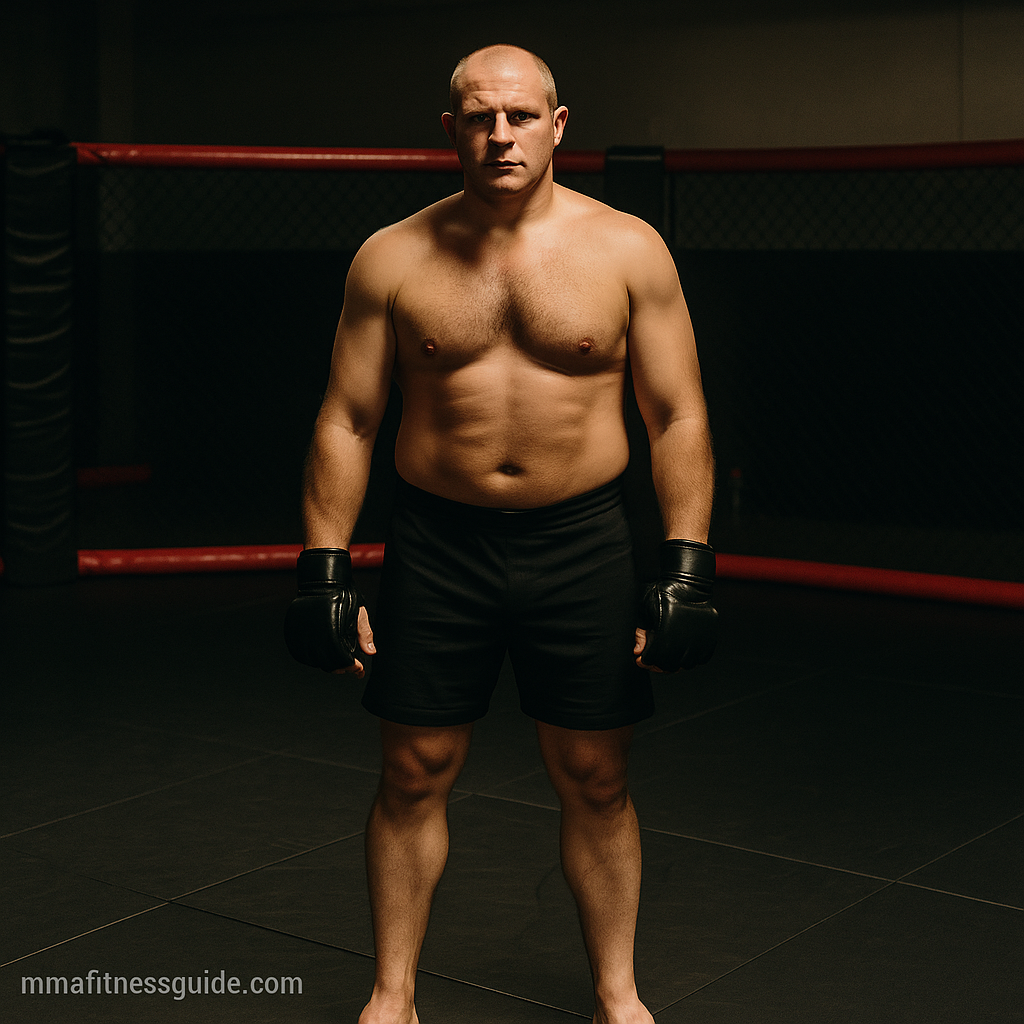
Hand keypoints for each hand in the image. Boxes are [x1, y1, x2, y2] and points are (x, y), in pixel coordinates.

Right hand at [284, 548, 374, 674]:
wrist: (322, 579)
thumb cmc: (343, 593)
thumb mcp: (359, 613)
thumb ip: (364, 634)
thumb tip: (371, 652)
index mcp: (333, 633)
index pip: (343, 661)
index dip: (352, 668)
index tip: (359, 669)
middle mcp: (316, 637)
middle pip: (328, 665)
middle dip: (341, 668)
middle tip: (350, 666)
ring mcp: (302, 635)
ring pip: (314, 661)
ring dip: (327, 663)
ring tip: (336, 659)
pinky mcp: (293, 632)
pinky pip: (301, 653)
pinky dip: (311, 657)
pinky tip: (321, 654)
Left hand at [636, 539, 717, 671]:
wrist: (689, 583)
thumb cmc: (663, 593)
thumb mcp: (645, 608)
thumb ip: (639, 632)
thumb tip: (637, 652)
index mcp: (665, 632)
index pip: (652, 660)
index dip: (644, 661)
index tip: (641, 658)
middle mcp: (684, 639)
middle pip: (669, 666)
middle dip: (658, 664)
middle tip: (654, 657)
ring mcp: (699, 640)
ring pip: (686, 664)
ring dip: (676, 662)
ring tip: (670, 653)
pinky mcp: (710, 638)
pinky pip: (702, 658)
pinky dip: (693, 658)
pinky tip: (684, 650)